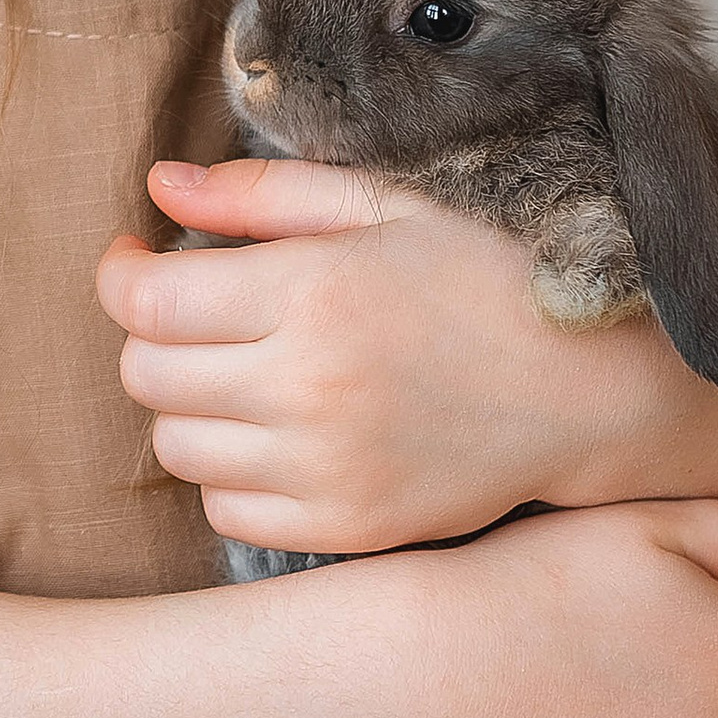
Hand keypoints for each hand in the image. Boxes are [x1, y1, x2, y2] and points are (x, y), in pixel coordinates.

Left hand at [99, 154, 690, 557]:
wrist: (597, 387)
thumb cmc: (490, 274)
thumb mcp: (386, 205)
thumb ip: (264, 195)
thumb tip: (159, 188)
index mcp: (314, 291)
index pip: (145, 302)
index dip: (120, 275)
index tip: (136, 259)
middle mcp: (309, 387)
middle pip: (147, 375)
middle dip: (154, 337)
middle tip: (198, 313)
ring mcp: (328, 469)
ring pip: (178, 448)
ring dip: (191, 405)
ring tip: (244, 370)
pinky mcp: (348, 528)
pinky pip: (227, 511)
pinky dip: (231, 473)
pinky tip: (279, 432)